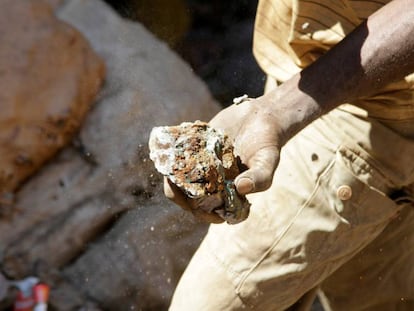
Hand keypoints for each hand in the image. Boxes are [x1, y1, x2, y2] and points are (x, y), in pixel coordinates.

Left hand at [164, 94, 284, 222]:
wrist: (258, 117)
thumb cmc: (266, 144)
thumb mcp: (268, 161)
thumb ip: (259, 177)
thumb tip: (241, 188)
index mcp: (229, 196)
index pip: (214, 214)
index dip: (207, 215)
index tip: (205, 208)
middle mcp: (212, 186)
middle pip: (191, 201)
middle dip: (183, 197)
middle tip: (181, 186)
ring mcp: (201, 169)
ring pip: (179, 182)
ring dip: (173, 178)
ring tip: (175, 168)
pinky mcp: (193, 152)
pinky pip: (176, 159)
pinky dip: (172, 157)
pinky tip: (174, 148)